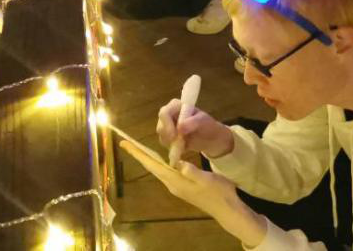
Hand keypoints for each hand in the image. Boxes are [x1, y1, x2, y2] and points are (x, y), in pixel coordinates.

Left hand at [120, 140, 267, 246]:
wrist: (227, 209)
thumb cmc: (218, 192)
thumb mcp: (205, 179)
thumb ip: (190, 171)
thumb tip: (177, 162)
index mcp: (175, 181)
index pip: (152, 164)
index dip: (138, 153)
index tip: (125, 144)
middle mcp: (172, 184)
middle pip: (152, 166)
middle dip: (139, 154)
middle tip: (126, 143)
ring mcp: (177, 186)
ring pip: (158, 169)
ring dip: (148, 158)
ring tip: (138, 148)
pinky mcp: (183, 186)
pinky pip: (166, 171)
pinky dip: (158, 162)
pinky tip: (159, 158)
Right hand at [156, 98, 233, 159]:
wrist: (211, 139)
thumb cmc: (208, 126)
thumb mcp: (203, 121)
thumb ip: (192, 122)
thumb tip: (179, 127)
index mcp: (176, 106)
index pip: (164, 112)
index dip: (166, 124)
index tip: (174, 136)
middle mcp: (169, 114)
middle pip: (160, 125)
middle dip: (168, 136)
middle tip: (179, 143)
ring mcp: (168, 126)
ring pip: (161, 135)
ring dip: (171, 142)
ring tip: (184, 144)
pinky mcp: (169, 137)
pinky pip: (165, 143)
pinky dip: (172, 148)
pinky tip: (183, 147)